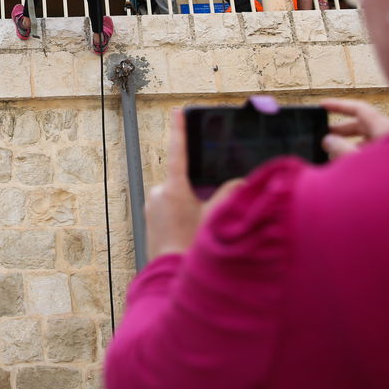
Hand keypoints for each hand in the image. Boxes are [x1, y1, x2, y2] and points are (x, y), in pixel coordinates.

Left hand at [146, 109, 243, 258]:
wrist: (168, 276)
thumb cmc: (191, 248)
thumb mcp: (215, 219)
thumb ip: (228, 196)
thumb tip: (240, 182)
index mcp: (173, 189)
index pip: (178, 152)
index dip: (179, 130)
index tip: (178, 111)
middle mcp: (157, 193)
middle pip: (182, 181)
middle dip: (196, 190)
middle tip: (204, 213)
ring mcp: (150, 206)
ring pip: (176, 195)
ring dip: (188, 204)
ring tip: (196, 229)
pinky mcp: (148, 219)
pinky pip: (167, 208)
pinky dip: (179, 215)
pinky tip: (188, 233)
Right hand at [320, 98, 388, 158]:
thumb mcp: (360, 162)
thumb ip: (341, 150)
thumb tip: (328, 141)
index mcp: (384, 129)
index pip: (359, 109)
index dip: (339, 105)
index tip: (323, 105)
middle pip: (363, 125)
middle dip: (343, 130)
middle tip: (324, 135)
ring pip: (370, 141)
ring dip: (351, 145)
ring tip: (333, 154)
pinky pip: (376, 154)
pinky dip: (362, 156)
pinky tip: (351, 169)